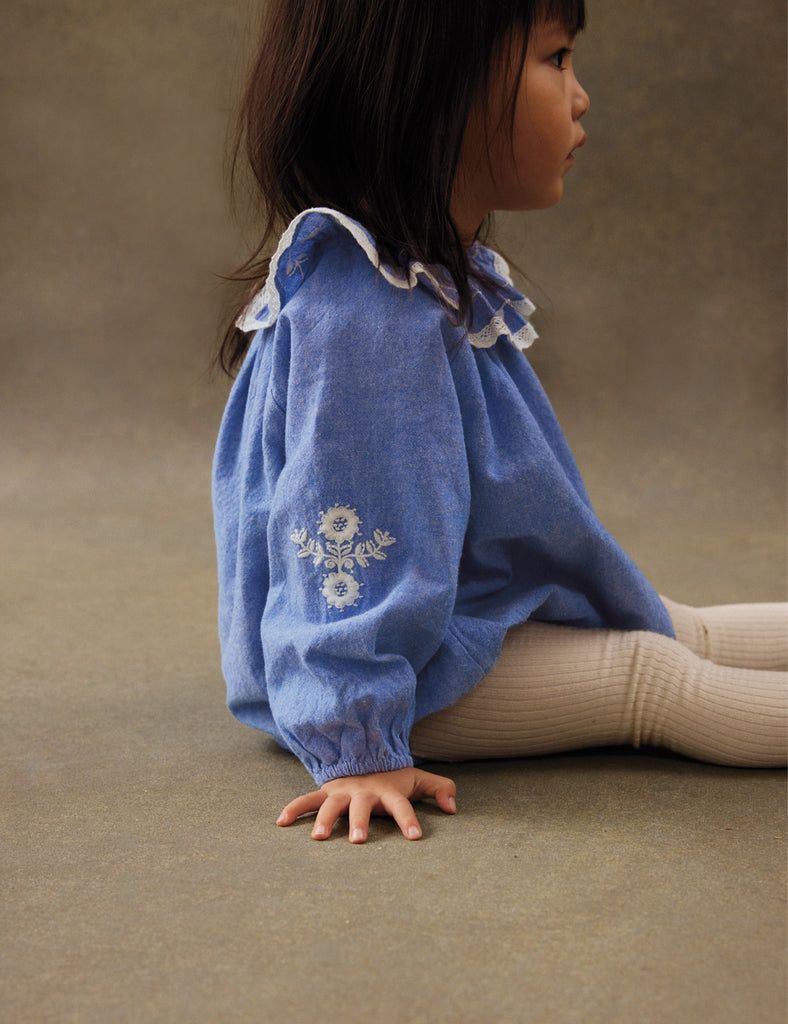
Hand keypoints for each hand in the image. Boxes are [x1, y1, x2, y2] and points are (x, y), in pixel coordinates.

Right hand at [276, 766, 455, 842]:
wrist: (364, 754)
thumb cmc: (393, 777)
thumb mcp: (418, 779)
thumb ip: (439, 789)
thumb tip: (452, 807)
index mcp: (388, 791)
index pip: (402, 806)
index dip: (409, 819)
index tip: (415, 836)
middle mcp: (364, 791)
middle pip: (362, 807)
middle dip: (360, 822)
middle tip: (359, 841)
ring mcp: (342, 792)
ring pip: (331, 805)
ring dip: (325, 820)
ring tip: (319, 838)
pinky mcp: (325, 792)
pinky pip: (307, 800)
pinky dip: (294, 809)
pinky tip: (281, 823)